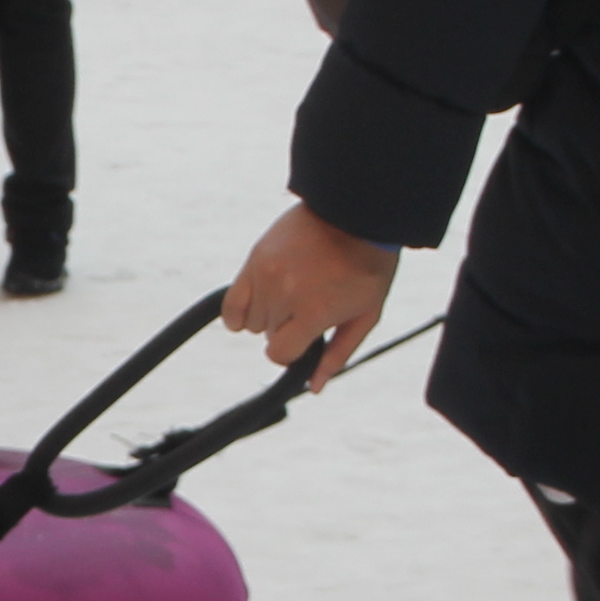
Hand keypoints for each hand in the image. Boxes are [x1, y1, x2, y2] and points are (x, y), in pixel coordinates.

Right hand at [225, 204, 401, 379]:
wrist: (356, 213)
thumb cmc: (367, 268)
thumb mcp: (365, 315)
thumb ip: (337, 354)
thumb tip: (314, 387)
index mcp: (313, 312)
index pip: (278, 353)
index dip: (293, 352)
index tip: (306, 339)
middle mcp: (284, 294)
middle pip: (268, 335)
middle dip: (287, 329)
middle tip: (309, 306)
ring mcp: (266, 274)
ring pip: (252, 320)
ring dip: (269, 315)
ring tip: (293, 294)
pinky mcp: (255, 258)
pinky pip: (232, 302)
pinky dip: (240, 312)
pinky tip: (254, 310)